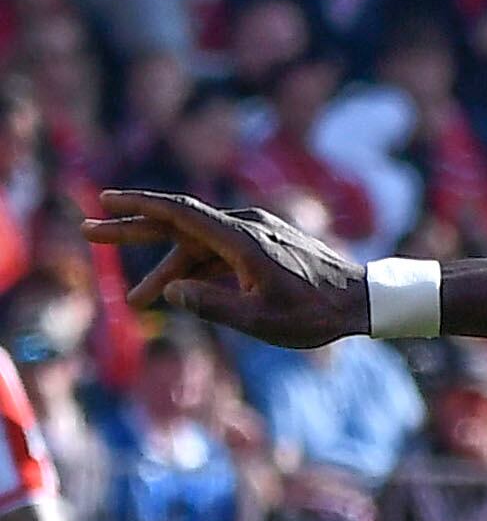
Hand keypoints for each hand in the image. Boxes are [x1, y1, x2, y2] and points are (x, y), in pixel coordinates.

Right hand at [85, 190, 367, 348]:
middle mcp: (245, 227)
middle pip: (177, 224)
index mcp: (241, 239)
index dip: (138, 204)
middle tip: (88, 232)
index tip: (103, 200)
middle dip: (131, 230)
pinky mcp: (265, 245)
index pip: (179, 212)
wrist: (363, 300)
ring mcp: (256, 233)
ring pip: (198, 247)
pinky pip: (218, 254)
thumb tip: (170, 293)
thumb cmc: (316, 313)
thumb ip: (212, 306)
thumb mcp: (261, 320)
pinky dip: (195, 271)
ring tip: (134, 301)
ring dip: (166, 270)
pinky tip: (179, 294)